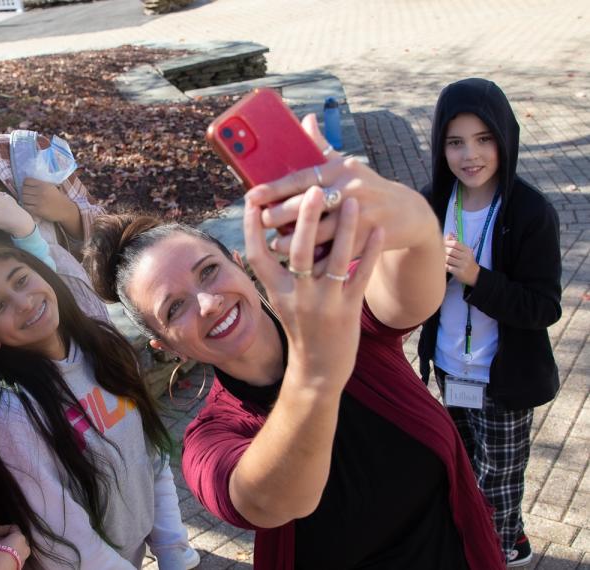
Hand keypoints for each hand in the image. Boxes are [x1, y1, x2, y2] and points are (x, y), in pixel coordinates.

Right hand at [0, 525, 30, 569]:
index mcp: (20, 537)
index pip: (11, 528)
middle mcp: (25, 546)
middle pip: (12, 538)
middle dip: (0, 538)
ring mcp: (24, 556)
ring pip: (13, 547)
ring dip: (3, 546)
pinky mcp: (20, 564)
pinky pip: (13, 555)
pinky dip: (6, 553)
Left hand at [21, 177, 74, 222]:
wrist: (65, 209)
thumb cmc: (57, 198)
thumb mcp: (51, 186)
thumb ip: (40, 184)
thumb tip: (27, 182)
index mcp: (43, 184)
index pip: (27, 181)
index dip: (25, 184)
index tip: (27, 187)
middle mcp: (40, 192)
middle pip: (24, 190)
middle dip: (24, 192)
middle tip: (27, 195)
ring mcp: (39, 201)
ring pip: (23, 198)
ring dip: (24, 200)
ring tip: (28, 201)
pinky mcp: (38, 210)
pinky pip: (26, 206)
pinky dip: (26, 206)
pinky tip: (30, 206)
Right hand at [244, 186, 383, 392]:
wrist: (318, 368)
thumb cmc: (299, 327)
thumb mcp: (281, 298)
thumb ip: (277, 269)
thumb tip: (272, 231)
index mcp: (276, 291)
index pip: (258, 254)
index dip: (253, 228)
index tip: (253, 201)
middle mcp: (297, 296)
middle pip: (299, 251)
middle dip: (306, 218)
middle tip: (314, 189)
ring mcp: (323, 304)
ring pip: (334, 260)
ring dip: (344, 227)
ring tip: (352, 200)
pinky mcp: (348, 310)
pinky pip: (361, 275)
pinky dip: (370, 251)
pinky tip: (378, 230)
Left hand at [248, 114, 434, 257]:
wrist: (407, 212)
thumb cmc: (367, 187)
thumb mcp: (347, 166)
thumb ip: (322, 147)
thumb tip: (305, 120)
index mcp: (340, 169)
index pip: (301, 177)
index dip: (274, 187)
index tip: (251, 195)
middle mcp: (352, 188)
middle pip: (307, 203)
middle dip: (280, 214)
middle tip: (260, 221)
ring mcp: (361, 214)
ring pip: (320, 231)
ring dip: (294, 240)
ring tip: (274, 245)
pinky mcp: (369, 238)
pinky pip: (337, 250)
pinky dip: (317, 257)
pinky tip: (300, 262)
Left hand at [444, 233, 479, 285]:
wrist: (475, 275)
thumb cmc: (466, 261)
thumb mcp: (464, 251)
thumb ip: (456, 243)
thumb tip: (448, 234)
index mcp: (467, 250)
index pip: (455, 243)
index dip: (446, 243)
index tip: (440, 245)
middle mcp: (466, 257)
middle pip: (450, 251)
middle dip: (443, 251)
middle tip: (438, 253)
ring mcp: (463, 265)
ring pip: (448, 259)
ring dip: (442, 259)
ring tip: (439, 259)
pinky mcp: (459, 272)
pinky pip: (448, 267)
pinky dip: (443, 266)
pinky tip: (442, 266)